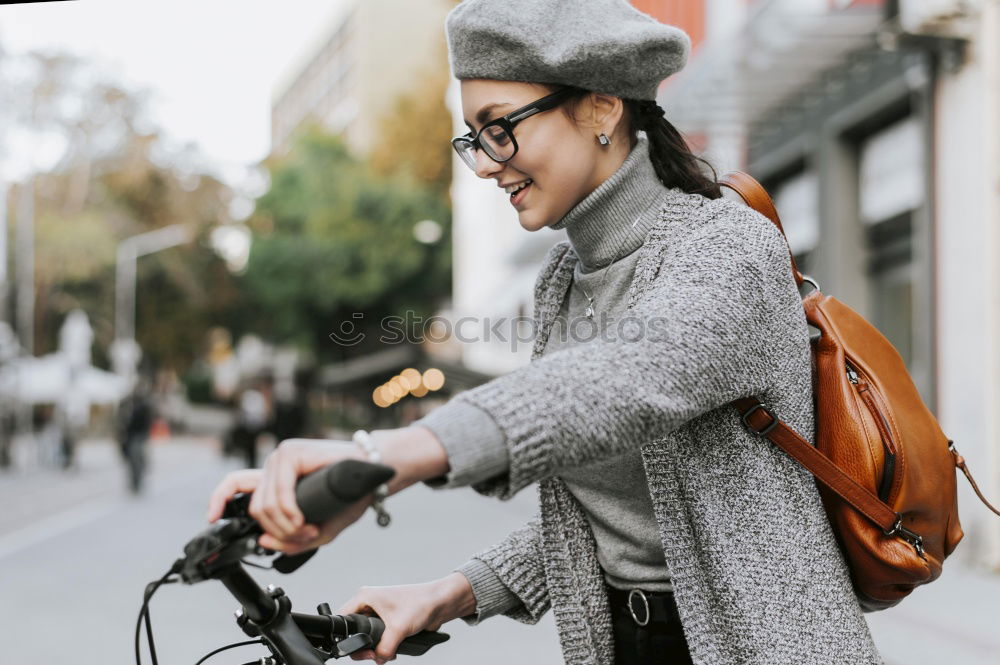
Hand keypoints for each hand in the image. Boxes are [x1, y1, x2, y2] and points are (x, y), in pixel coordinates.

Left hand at [206, 438, 366, 553]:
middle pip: (255, 508)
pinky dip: (288, 513)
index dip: (219, 501)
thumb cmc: (348, 496)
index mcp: (276, 480)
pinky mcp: (292, 453)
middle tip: (304, 537)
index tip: (211, 518)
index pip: (236, 485)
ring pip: (265, 505)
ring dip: (286, 528)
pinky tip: (302, 520)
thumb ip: (289, 539)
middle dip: (277, 532)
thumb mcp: (316, 527)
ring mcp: (281, 458)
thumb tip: (263, 541)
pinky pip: (279, 494)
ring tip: (309, 531)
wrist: (373, 474)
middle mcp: (274, 467)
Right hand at [338, 572, 476, 663]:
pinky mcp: (388, 622)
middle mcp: (370, 604)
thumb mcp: (398, 628)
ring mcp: (379, 613)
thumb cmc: (421, 603)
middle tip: (373, 655)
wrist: (441, 603)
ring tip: (386, 653)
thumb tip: (378, 659)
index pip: (343, 618)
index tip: (358, 649)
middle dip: (364, 647)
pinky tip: (392, 651)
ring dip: (376, 648)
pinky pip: (378, 638)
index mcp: (365, 597)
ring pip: (367, 637)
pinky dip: (383, 647)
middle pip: (355, 631)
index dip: (346, 636)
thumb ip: (384, 648)